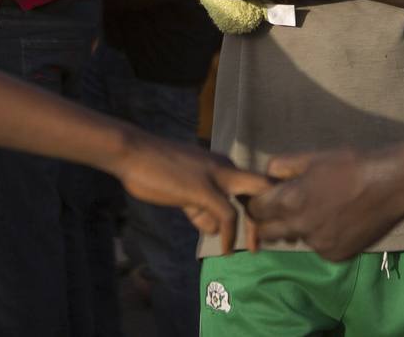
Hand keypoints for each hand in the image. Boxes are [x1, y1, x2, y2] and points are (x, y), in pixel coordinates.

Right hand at [117, 133, 272, 253]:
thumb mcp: (184, 190)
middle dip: (271, 214)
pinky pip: (227, 216)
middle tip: (270, 240)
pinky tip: (225, 249)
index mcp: (223, 165)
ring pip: (251, 201)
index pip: (255, 183)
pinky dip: (229, 235)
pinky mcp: (203, 189)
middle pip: (263, 190)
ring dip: (253, 229)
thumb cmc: (154, 169)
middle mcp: (226, 167)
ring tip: (252, 249)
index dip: (263, 204)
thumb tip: (213, 229)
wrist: (132, 153)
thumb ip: (201, 208)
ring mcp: (216, 176)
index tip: (263, 227)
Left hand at [245, 149, 403, 260]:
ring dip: (298, 228)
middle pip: (268, 232)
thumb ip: (282, 166)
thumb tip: (266, 176)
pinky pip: (318, 248)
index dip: (257, 203)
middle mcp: (301, 227)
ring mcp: (319, 245)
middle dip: (269, 221)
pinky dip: (322, 237)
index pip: (256, 210)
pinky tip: (337, 221)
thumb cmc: (351, 165)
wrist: (390, 184)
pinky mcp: (336, 255)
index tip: (264, 198)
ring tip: (317, 210)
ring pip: (296, 239)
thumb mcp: (313, 157)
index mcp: (291, 201)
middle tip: (281, 209)